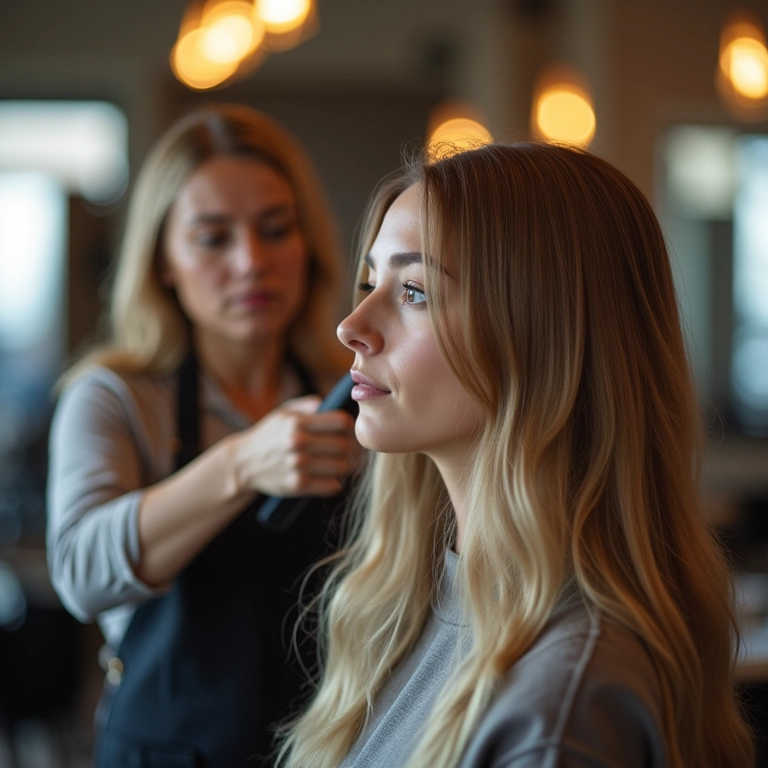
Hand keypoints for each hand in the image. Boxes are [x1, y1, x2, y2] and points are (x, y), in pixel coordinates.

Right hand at [230, 395, 357, 497]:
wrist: (243, 463)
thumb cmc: (268, 435)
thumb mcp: (283, 413)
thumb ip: (308, 405)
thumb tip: (332, 403)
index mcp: (297, 423)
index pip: (341, 422)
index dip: (350, 425)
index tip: (348, 430)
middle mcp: (298, 443)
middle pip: (345, 445)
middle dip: (352, 447)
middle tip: (351, 449)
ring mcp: (297, 466)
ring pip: (342, 467)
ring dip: (345, 466)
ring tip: (341, 463)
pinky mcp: (297, 485)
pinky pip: (331, 486)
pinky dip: (335, 482)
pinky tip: (330, 477)